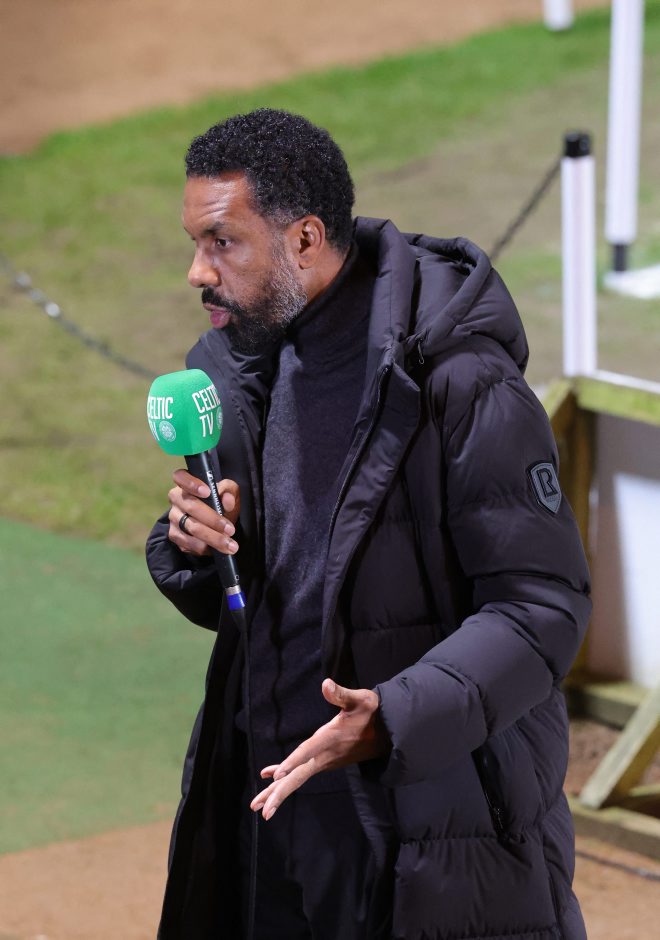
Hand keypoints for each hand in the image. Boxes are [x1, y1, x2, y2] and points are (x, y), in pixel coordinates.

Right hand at [167, 468, 239, 556]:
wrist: (214, 524)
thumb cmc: (220, 502)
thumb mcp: (228, 493)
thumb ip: (229, 491)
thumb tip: (227, 499)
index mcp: (186, 484)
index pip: (180, 477)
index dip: (191, 483)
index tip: (207, 492)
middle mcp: (176, 499)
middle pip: (191, 507)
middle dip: (213, 520)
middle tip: (231, 530)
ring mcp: (173, 517)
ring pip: (191, 528)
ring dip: (212, 538)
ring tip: (230, 545)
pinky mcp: (174, 535)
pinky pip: (187, 543)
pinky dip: (203, 547)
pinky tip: (215, 550)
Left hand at [250, 679, 390, 819]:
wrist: (388, 732)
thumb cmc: (373, 712)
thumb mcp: (361, 699)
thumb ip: (341, 694)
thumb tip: (325, 684)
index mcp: (331, 739)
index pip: (308, 751)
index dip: (292, 761)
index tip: (275, 778)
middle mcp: (326, 755)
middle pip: (299, 776)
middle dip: (279, 793)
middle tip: (260, 809)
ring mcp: (325, 761)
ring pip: (298, 778)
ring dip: (278, 792)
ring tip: (257, 806)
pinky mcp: (325, 760)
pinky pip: (302, 771)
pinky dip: (285, 773)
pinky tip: (268, 776)